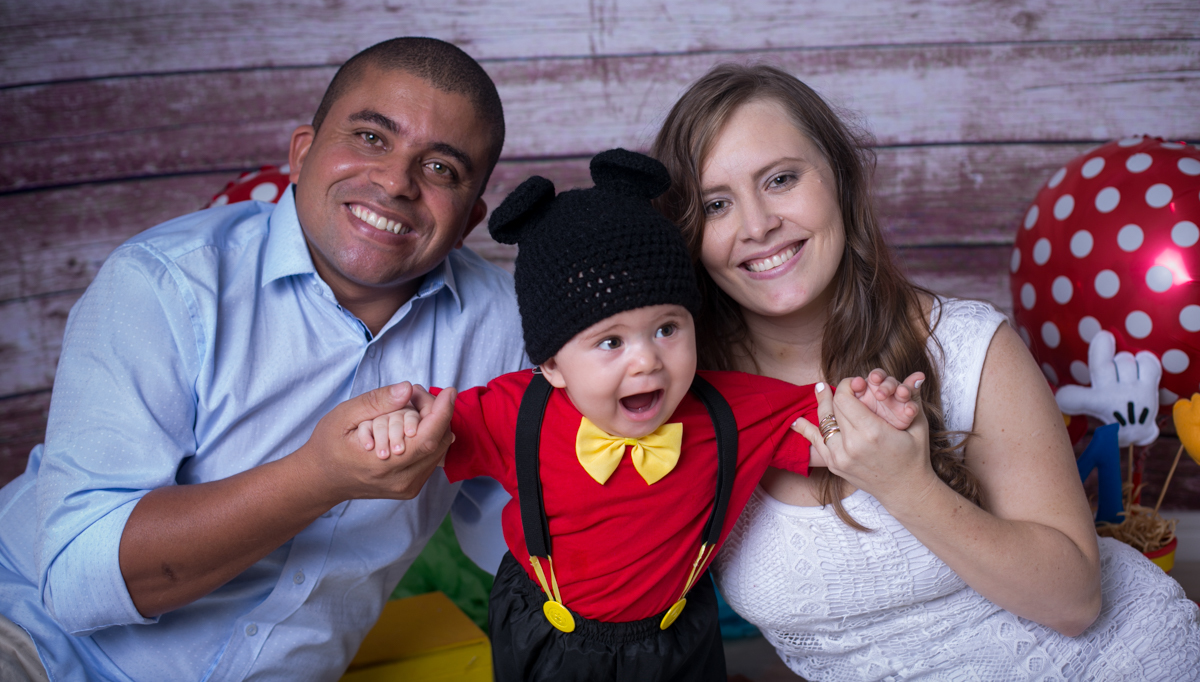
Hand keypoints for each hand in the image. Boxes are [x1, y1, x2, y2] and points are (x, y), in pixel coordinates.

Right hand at [298, 382, 456, 503]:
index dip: (442, 412)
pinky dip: (429, 437)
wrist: (319, 481)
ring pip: (439, 451)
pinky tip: (414, 425)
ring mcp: (408, 488)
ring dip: (434, 425)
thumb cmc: (328, 446)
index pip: (428, 438)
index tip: (449, 391)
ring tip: (414, 407)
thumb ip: (377, 402)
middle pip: (438, 443)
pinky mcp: (410, 488)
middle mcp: (401, 481)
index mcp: (384, 465)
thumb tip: (407, 389)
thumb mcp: (344, 416)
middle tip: (418, 395)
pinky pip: (431, 459)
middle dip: (437, 413)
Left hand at [792, 377, 935, 507]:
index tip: (854, 382)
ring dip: (821, 405)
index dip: (847, 386)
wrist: (905, 490)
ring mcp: (840, 457)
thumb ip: (911, 399)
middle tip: (839, 385)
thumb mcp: (918, 426)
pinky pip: (815, 443)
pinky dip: (805, 430)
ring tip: (819, 389)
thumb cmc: (914, 456)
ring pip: (822, 423)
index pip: (845, 399)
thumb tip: (917, 375)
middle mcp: (852, 445)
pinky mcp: (834, 465)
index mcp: (872, 432)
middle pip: (833, 409)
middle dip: (837, 394)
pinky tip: (797, 421)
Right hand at [1054, 330, 1160, 446]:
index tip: (1061, 397)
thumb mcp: (1090, 408)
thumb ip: (1077, 396)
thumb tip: (1067, 381)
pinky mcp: (1149, 388)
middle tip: (1104, 336)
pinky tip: (1141, 363)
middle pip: (1102, 366)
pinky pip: (1147, 364)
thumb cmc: (1108, 413)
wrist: (1138, 429)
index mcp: (1093, 403)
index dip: (1066, 396)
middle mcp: (1111, 397)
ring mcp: (1131, 392)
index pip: (1073, 400)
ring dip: (1125, 359)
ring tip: (1124, 369)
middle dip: (1102, 346)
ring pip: (1125, 360)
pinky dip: (1145, 359)